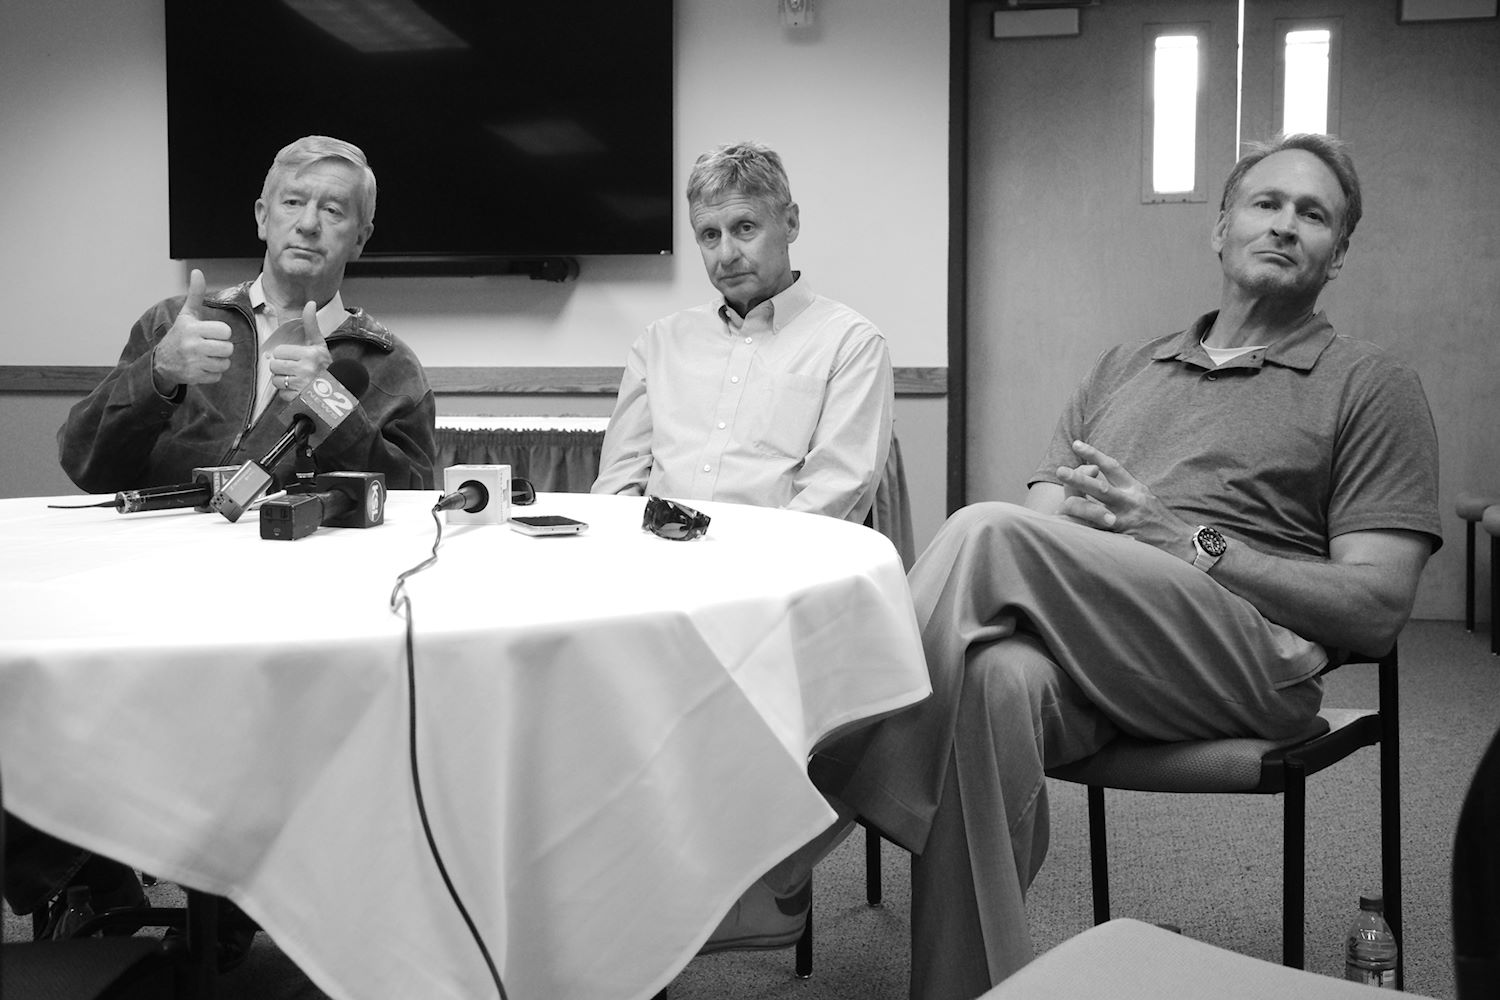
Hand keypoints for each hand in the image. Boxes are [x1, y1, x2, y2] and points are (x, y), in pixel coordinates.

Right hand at [152, 269, 232, 391]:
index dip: (222, 333)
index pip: (225, 332)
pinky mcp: (194, 377)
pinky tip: (202, 367)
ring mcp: (193, 363)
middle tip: (210, 346)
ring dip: (219, 361)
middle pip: (228, 349)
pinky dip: (213, 373)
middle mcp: (192, 346)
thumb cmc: (179, 335)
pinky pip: (218, 376)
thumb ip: (195, 295)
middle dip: (222, 348)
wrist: (161, 361)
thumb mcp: (187, 315)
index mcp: (192, 329)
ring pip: (225, 364)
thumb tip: (197, 272)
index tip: (212, 333)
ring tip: (206, 356)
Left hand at [270, 300, 332, 399]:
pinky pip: (281, 393)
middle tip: (295, 369)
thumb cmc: (326, 366)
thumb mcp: (319, 344)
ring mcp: (302, 386)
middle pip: (274, 365)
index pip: (279, 352)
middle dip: (282, 368)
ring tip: (297, 379)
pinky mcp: (298, 399)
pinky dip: (287, 393)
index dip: (285, 355)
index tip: (296, 358)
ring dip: (283, 380)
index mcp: (310, 355)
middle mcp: (306, 370)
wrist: (337, 390)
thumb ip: (311, 324)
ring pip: (276, 380)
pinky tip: (298, 390)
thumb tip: (310, 303)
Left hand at [1055, 440, 1195, 560]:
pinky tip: (1069, 532)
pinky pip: (1101, 534)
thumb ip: (1123, 487)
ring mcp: (1126, 521)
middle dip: (1079, 479)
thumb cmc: (1157, 518)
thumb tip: (1099, 475)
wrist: (1180, 543)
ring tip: (1059, 506)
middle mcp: (1130, 501)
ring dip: (1076, 507)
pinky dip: (1086, 532)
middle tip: (1060, 471)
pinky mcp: (1124, 539)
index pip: (1112, 467)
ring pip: (1097, 512)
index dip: (1094, 454)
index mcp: (1135, 488)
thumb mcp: (1143, 497)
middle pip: (1100, 488)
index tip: (1076, 444)